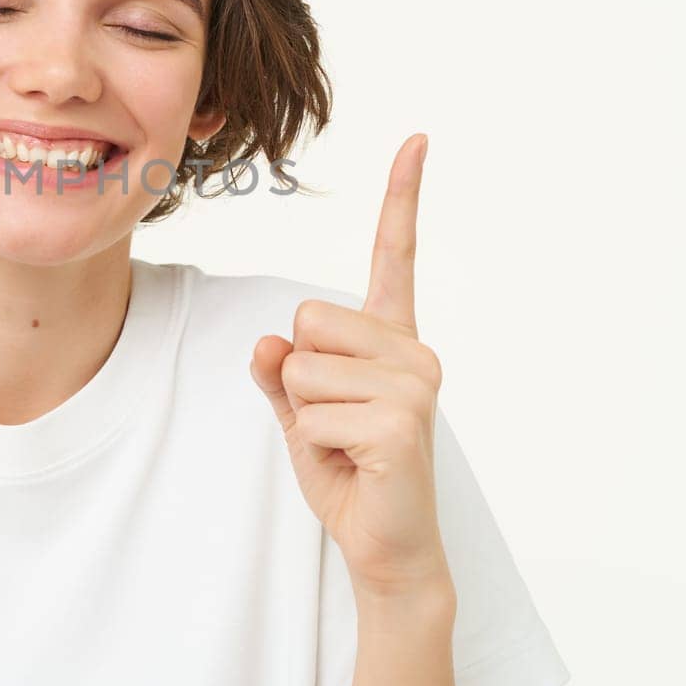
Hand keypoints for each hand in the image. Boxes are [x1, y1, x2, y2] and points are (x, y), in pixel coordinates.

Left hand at [251, 134, 449, 596]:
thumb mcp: (300, 414)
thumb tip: (268, 344)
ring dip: (305, 415)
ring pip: (302, 367)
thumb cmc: (347, 474)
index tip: (417, 138)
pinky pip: (311, 412)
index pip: (393, 255)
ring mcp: (415, 385)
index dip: (402, 197)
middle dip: (299, 376)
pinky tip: (353, 464)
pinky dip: (314, 444)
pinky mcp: (402, 422)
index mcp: (393, 339)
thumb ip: (281, 372)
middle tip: (335, 422)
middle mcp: (414, 352)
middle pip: (307, 320)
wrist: (384, 546)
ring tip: (344, 445)